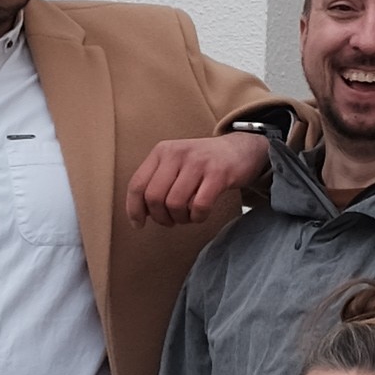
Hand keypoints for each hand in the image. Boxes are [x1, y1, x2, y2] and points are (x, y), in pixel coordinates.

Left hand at [125, 126, 273, 228]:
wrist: (241, 149)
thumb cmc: (203, 165)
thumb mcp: (176, 164)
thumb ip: (157, 183)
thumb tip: (139, 214)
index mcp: (162, 151)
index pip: (137, 184)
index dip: (134, 209)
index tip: (139, 224)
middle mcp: (177, 153)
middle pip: (154, 197)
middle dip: (160, 217)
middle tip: (171, 221)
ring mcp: (198, 162)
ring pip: (175, 204)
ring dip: (180, 218)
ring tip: (187, 216)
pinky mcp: (218, 173)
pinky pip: (199, 206)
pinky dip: (198, 217)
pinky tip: (201, 214)